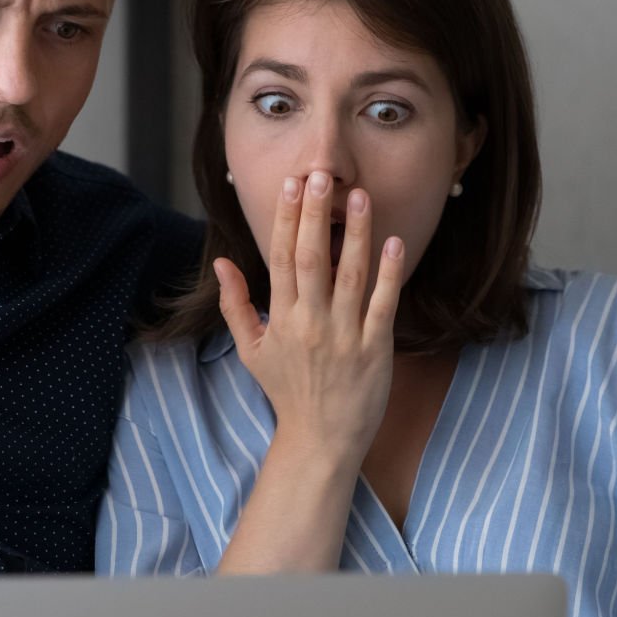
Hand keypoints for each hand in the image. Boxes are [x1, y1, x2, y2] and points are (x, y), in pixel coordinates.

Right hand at [215, 172, 405, 462]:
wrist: (321, 440)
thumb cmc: (287, 391)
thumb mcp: (251, 349)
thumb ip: (234, 304)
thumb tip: (223, 262)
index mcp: (280, 318)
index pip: (281, 258)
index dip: (285, 220)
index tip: (290, 185)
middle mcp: (310, 322)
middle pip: (311, 259)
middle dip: (315, 215)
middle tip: (320, 175)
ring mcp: (344, 335)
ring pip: (349, 275)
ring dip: (355, 234)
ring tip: (359, 196)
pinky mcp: (375, 349)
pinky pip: (382, 304)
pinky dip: (388, 273)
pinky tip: (393, 242)